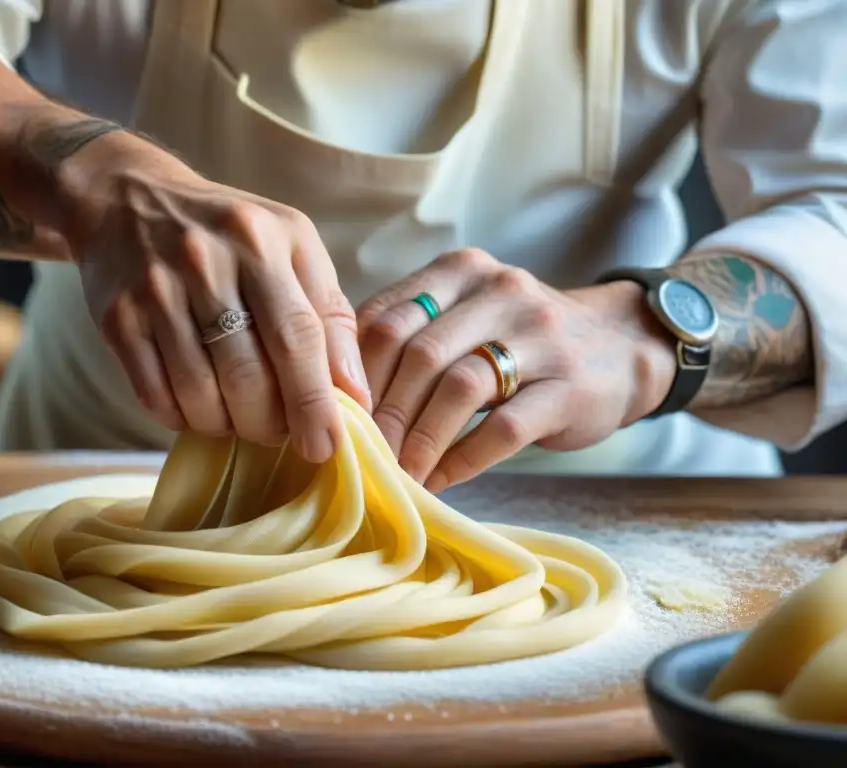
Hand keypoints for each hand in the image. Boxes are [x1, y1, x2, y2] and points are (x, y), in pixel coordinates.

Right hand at [59, 134, 370, 462]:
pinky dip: (183, 418)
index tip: (324, 445)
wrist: (128, 200)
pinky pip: (154, 396)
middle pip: (247, 376)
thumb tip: (356, 394)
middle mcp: (205, 262)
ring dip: (226, 426)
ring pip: (199, 394)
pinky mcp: (117, 319)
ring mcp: (155, 291)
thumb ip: (329, 314)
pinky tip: (198, 409)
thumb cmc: (231, 236)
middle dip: (269, 423)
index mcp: (261, 242)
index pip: (297, 337)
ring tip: (240, 420)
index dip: (313, 401)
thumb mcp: (292, 248)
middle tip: (278, 432)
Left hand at [356, 249, 676, 491]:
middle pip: (417, 353)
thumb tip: (335, 390)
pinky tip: (439, 481)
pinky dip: (461, 460)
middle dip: (381, 412)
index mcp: (461, 271)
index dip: (352, 372)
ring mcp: (540, 336)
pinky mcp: (569, 387)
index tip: (334, 415)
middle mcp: (500, 292)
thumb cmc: (521, 338)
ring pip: (458, 389)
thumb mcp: (467, 314)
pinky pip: (503, 429)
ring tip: (397, 473)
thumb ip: (411, 334)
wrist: (622, 345)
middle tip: (360, 453)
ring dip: (418, 441)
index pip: (386, 316)